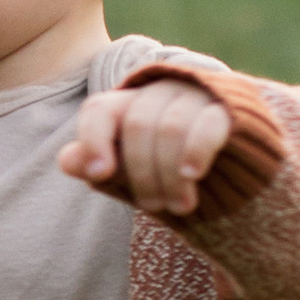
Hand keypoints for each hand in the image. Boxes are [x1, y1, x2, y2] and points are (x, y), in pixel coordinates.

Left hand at [59, 77, 229, 220]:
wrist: (232, 175)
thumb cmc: (168, 172)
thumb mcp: (130, 174)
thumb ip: (99, 165)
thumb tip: (67, 160)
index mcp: (128, 104)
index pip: (100, 110)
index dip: (94, 139)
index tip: (98, 174)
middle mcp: (159, 92)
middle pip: (138, 125)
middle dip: (141, 172)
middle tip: (153, 207)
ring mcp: (196, 96)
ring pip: (171, 127)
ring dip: (169, 174)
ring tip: (179, 206)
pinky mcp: (229, 110)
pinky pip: (207, 125)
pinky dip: (195, 151)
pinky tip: (192, 175)